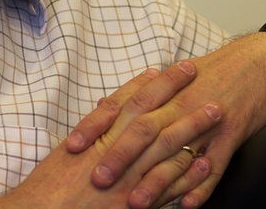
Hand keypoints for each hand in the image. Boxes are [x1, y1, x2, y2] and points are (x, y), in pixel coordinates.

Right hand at [0, 63, 221, 208]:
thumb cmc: (50, 187)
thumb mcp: (66, 150)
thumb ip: (92, 129)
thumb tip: (107, 105)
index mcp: (97, 136)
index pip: (128, 101)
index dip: (149, 84)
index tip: (165, 69)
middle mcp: (115, 151)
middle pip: (153, 114)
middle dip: (176, 93)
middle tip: (197, 73)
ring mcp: (129, 178)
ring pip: (168, 147)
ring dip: (193, 127)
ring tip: (214, 111)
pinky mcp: (136, 204)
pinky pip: (169, 186)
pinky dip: (189, 174)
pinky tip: (207, 162)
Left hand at [77, 33, 265, 207]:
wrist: (260, 62)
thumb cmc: (212, 73)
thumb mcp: (173, 79)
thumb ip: (139, 95)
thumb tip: (103, 104)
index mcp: (161, 89)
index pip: (120, 107)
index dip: (96, 126)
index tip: (73, 145)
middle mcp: (179, 103)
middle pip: (144, 130)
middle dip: (119, 156)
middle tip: (98, 179)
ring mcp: (206, 119)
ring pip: (176, 153)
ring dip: (155, 181)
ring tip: (136, 203)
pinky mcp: (233, 134)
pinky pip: (216, 165)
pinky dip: (202, 187)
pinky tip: (186, 205)